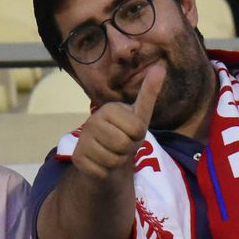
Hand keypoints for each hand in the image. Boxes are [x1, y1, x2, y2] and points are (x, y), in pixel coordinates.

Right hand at [67, 64, 163, 181]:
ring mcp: (82, 140)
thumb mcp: (140, 115)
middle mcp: (92, 121)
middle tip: (122, 145)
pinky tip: (102, 164)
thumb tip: (160, 67)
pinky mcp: (77, 158)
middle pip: (125, 145)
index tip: (130, 132)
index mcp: (108, 108)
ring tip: (113, 153)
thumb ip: (149, 92)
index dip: (138, 135)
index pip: (137, 129)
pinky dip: (106, 172)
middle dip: (128, 150)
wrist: (105, 157)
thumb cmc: (125, 133)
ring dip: (118, 162)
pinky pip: (102, 171)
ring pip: (113, 160)